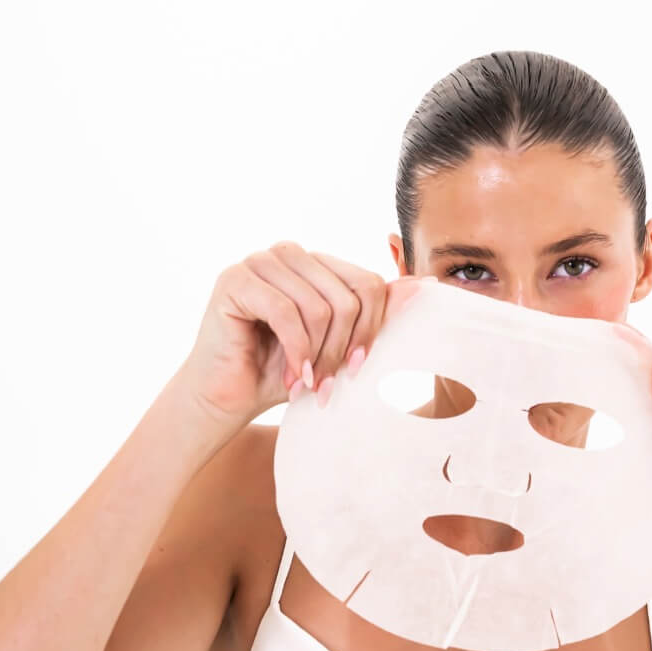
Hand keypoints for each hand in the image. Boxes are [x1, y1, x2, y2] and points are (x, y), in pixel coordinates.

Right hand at [177, 244, 398, 433]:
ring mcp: (260, 261)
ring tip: (307, 382)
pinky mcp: (235, 279)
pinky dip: (295, 350)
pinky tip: (294, 375)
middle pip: (348, 296)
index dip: (371, 330)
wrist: (228, 396)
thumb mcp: (337, 343)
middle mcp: (290, 254)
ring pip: (319, 307)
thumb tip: (424, 283)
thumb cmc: (282, 371)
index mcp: (316, 264)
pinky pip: (285, 312)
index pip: (368, 283)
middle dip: (343, 348)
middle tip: (330, 385)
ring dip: (317, 355)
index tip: (359, 368)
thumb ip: (374, 312)